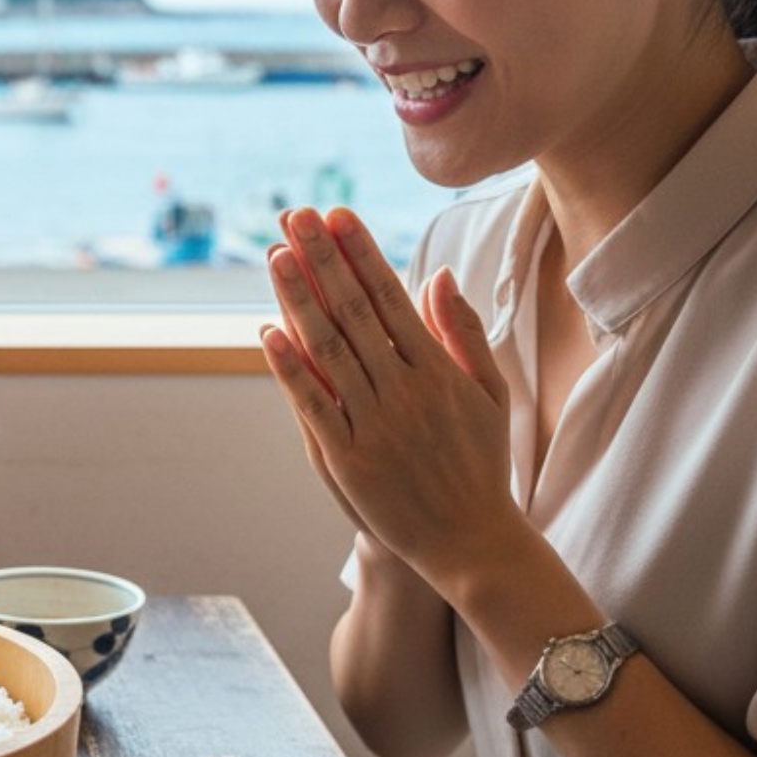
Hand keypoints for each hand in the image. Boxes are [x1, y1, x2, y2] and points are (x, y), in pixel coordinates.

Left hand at [258, 207, 524, 576]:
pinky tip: (268, 332)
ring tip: (276, 256)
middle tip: (296, 216)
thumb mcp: (488, 393)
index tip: (337, 214)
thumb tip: (438, 276)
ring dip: (299, 301)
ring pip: (328, 352)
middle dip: (323, 260)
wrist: (471, 541)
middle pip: (354, 313)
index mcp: (438, 370)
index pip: (391, 296)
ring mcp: (374, 426)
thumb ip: (461, 334)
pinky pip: (313, 407)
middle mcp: (405, 392)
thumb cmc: (480, 462)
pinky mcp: (347, 461)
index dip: (360, 252)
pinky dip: (290, 370)